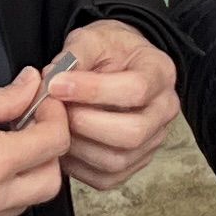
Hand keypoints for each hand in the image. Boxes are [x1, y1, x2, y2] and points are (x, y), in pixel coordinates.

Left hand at [44, 21, 178, 192]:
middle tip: (56, 109)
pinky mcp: (134, 163)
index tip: (57, 84)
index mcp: (160, 74)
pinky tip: (64, 143)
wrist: (118, 64)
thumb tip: (52, 80)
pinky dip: (78, 166)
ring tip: (57, 124)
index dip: (93, 91)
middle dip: (85, 123)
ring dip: (77, 146)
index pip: (136, 90)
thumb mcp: (93, 38)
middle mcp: (164, 112)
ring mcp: (152, 141)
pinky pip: (106, 178)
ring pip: (117, 160)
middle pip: (131, 133)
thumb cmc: (108, 51)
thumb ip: (75, 54)